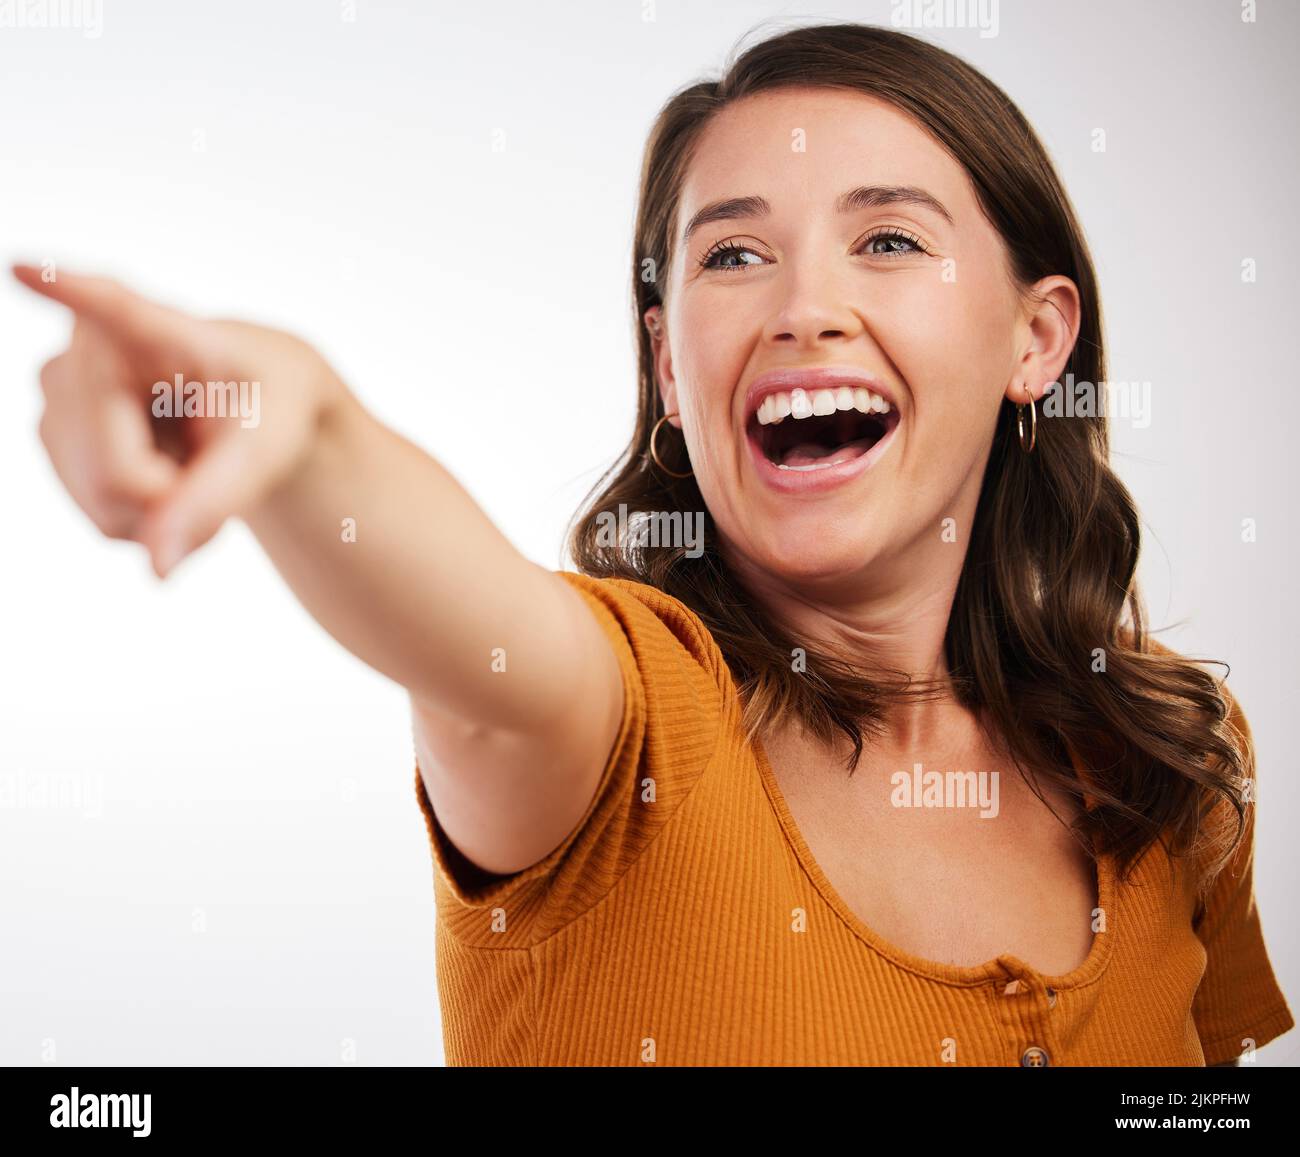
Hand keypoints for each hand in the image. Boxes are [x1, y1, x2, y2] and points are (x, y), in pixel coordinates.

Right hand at [13, 264, 343, 577]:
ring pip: (102, 503)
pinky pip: (99, 515)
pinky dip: (144, 517)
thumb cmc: (269, 410)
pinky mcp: (52, 431)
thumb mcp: (263, 455)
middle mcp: (87, 350)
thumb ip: (213, 503)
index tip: (23, 266)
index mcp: (158, 329)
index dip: (66, 291)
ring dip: (162, 513)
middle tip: (216, 472)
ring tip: (193, 463)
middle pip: (114, 475)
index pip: (110, 312)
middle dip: (173, 502)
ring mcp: (57, 393)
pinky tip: (165, 473)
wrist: (257, 404)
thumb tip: (157, 568)